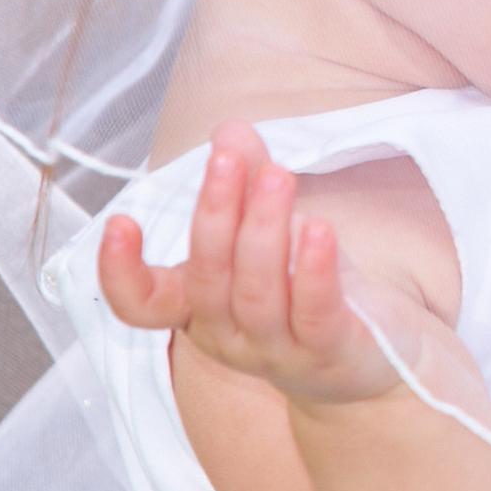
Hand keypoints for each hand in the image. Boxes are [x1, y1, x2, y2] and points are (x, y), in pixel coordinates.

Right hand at [101, 122, 431, 406]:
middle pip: (208, 280)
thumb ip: (249, 182)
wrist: (371, 360)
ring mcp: (276, 352)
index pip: (142, 305)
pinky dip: (313, 272)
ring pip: (257, 295)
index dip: (120, 271)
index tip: (120, 221)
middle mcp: (228, 336)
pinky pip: (314, 315)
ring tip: (278, 176)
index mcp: (200, 306)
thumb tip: (230, 130)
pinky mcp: (329, 354)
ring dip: (264, 230)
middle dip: (214, 215)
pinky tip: (318, 230)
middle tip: (225, 160)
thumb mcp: (273, 232)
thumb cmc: (306, 290)